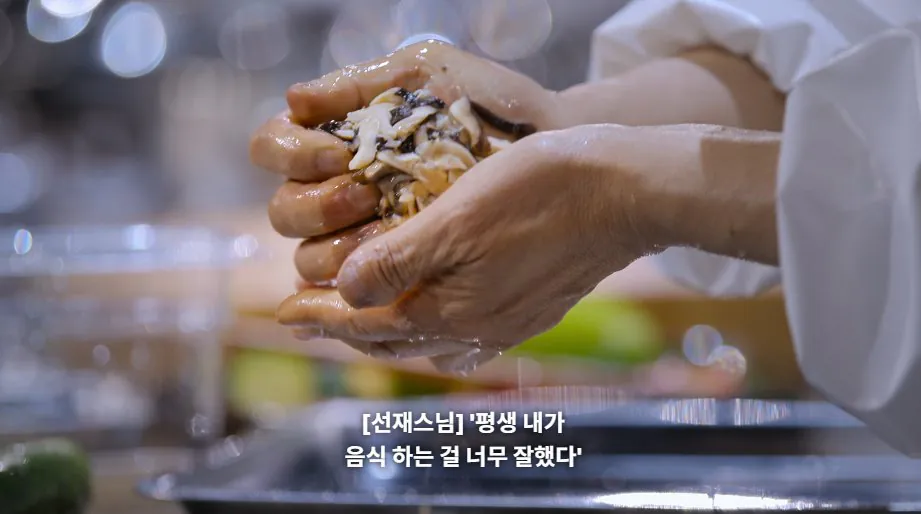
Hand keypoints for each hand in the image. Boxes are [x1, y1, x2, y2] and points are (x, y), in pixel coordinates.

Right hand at [249, 40, 561, 285]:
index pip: (274, 149)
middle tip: (365, 196)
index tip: (337, 155)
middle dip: (318, 208)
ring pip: (313, 262)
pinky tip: (387, 289)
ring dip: (338, 256)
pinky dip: (363, 298)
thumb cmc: (493, 105)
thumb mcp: (429, 76)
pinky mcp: (407, 271)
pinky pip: (362, 300)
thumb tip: (293, 102)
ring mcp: (372, 234)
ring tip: (388, 241)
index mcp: (340, 139)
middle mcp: (344, 189)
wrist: (557, 144)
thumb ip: (358, 84)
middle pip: (286, 213)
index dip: (292, 155)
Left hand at [275, 126, 650, 372]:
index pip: (366, 323)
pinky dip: (431, 327)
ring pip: (428, 339)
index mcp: (451, 310)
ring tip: (359, 316)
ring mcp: (509, 321)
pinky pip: (466, 333)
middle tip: (307, 318)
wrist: (626, 194)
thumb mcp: (456, 219)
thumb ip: (397, 262)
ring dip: (386, 330)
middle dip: (344, 329)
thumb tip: (345, 292)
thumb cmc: (540, 193)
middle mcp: (477, 327)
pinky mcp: (533, 306)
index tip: (282, 312)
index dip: (320, 317)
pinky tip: (431, 314)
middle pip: (393, 339)